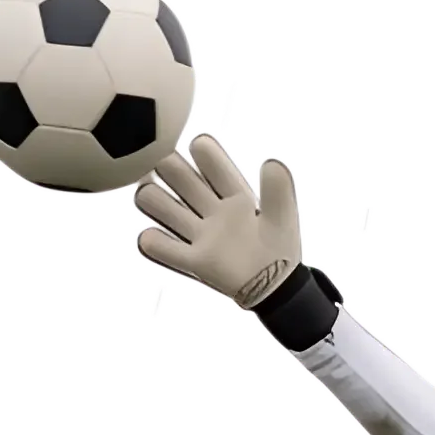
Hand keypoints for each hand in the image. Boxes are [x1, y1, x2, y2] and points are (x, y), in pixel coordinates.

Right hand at [135, 132, 302, 309]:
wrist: (277, 289)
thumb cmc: (280, 250)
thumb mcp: (283, 215)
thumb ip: (278, 189)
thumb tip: (272, 162)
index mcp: (235, 198)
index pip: (215, 168)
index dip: (205, 154)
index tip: (199, 144)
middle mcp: (213, 212)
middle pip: (182, 180)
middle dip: (169, 167)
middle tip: (162, 162)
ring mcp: (201, 235)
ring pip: (164, 207)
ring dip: (153, 197)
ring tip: (151, 194)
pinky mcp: (194, 262)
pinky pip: (163, 247)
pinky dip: (152, 241)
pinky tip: (154, 237)